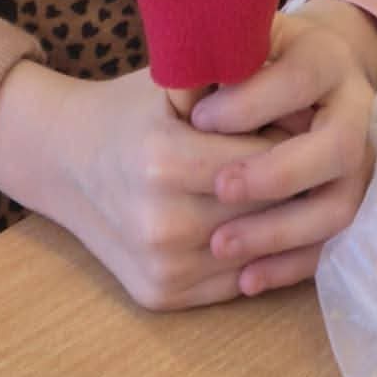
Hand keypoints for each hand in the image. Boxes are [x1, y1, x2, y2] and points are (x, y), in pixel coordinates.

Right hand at [0, 61, 283, 311]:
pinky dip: (259, 256)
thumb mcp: (174, 81)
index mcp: (164, 158)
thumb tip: (301, 92)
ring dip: (283, 222)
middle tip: (313, 155)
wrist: (64, 161)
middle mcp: (161, 221)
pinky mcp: (161, 296)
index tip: (308, 119)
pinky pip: (235, 280)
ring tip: (295, 187)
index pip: (263, 156)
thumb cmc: (130, 110)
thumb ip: (231, 80)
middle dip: (294, 181)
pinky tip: (267, 224)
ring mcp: (161, 266)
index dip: (291, 136)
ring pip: (256, 249)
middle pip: (264, 206)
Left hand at [187, 5, 376, 296]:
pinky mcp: (355, 204)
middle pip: (336, 149)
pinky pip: (331, 246)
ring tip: (219, 244)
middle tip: (220, 189)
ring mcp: (366, 162)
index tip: (198, 119)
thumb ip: (216, 64)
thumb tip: (186, 90)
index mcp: (326, 58)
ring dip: (280, 231)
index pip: (297, 81)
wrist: (307, 83)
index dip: (248, 104)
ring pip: (339, 206)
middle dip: (276, 175)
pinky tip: (245, 278)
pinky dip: (290, 266)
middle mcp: (358, 109)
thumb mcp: (235, 46)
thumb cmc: (253, 62)